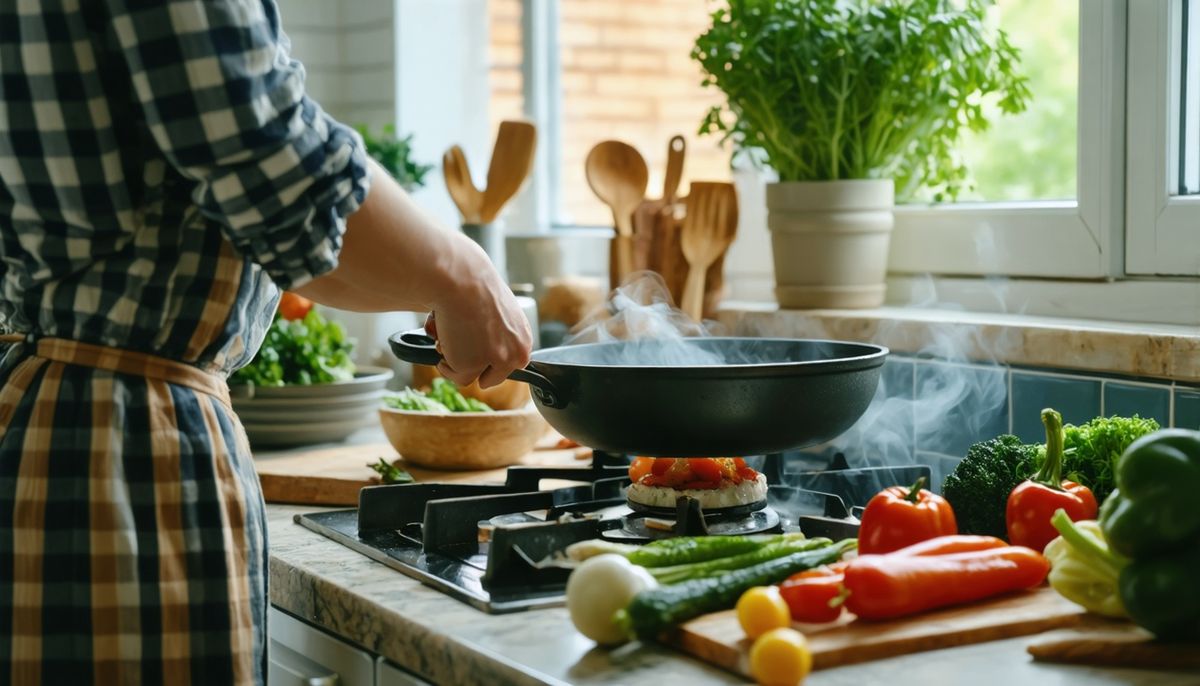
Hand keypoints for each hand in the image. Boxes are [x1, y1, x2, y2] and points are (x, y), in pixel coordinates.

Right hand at [425, 236, 531, 387]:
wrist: (462, 280)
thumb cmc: (476, 287)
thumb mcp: (500, 312)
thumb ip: (501, 333)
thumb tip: (489, 347)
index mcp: (524, 340)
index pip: (510, 363)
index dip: (490, 357)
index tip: (477, 349)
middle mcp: (515, 354)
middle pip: (494, 376)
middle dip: (476, 366)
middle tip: (461, 346)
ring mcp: (494, 362)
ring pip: (472, 377)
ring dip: (458, 362)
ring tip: (451, 337)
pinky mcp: (471, 366)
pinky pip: (455, 376)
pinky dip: (445, 364)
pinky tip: (444, 341)